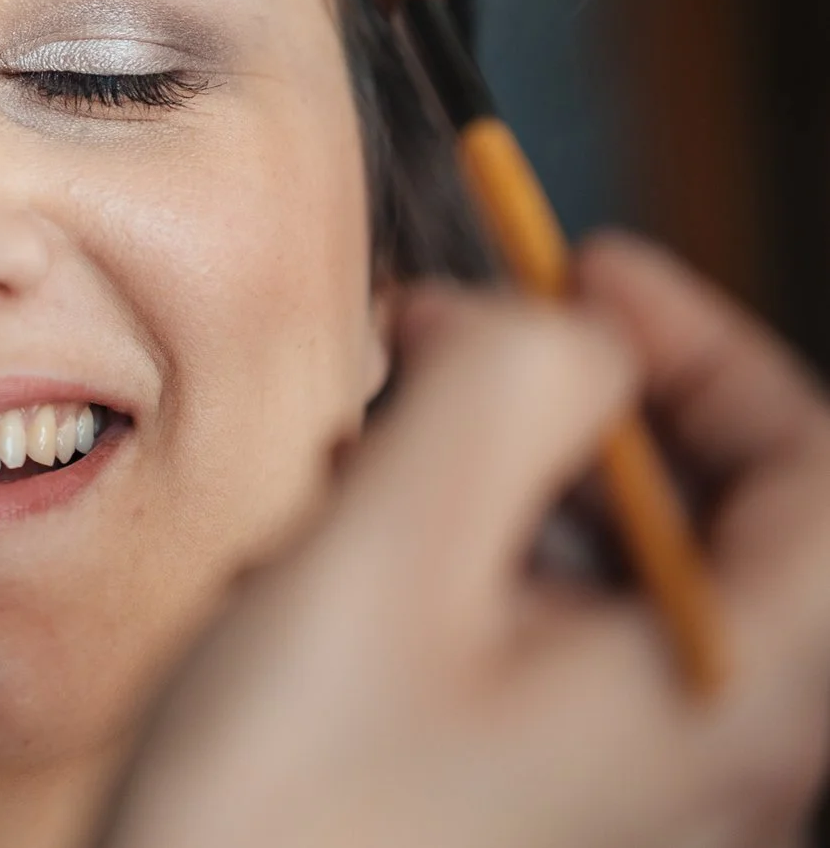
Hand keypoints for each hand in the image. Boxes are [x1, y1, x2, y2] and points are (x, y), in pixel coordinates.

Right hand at [98, 233, 829, 847]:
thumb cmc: (287, 814)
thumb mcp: (383, 558)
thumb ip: (500, 395)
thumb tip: (563, 326)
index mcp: (728, 699)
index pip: (817, 477)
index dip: (708, 346)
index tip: (580, 269)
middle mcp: (711, 752)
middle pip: (713, 518)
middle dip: (569, 402)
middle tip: (441, 337)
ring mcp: (629, 790)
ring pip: (608, 575)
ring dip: (489, 481)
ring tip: (353, 464)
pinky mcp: (539, 804)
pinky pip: (538, 644)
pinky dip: (452, 567)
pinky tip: (330, 568)